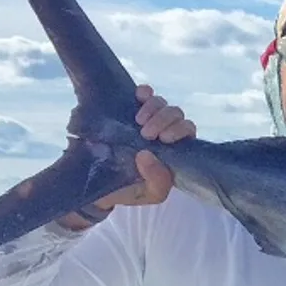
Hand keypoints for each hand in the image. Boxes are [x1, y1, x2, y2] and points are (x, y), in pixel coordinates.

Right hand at [60, 86, 194, 229]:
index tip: (163, 139)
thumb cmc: (129, 190)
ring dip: (154, 108)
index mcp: (174, 151)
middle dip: (164, 120)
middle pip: (177, 115)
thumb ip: (158, 182)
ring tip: (138, 121)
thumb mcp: (148, 193)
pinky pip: (146, 94)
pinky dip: (145, 92)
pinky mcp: (131, 111)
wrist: (97, 186)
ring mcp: (149, 120)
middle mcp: (164, 133)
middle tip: (146, 133)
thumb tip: (148, 155)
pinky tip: (138, 96)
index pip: (188, 132)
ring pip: (163, 103)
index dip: (180, 131)